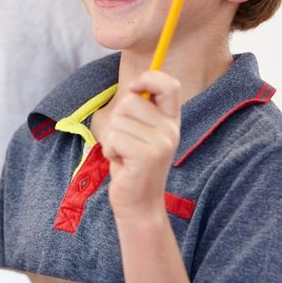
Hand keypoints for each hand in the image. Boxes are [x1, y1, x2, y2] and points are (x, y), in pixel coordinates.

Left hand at [93, 70, 180, 221]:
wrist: (139, 203)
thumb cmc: (132, 165)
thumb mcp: (140, 133)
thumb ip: (140, 111)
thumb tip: (134, 86)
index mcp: (171, 120)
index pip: (170, 84)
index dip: (149, 78)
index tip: (134, 88)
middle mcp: (171, 129)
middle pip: (130, 101)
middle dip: (117, 120)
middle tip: (126, 143)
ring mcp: (162, 143)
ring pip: (118, 120)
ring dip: (112, 139)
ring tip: (124, 155)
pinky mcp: (147, 155)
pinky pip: (114, 137)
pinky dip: (110, 150)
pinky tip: (121, 163)